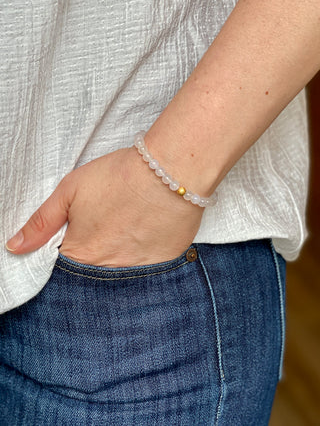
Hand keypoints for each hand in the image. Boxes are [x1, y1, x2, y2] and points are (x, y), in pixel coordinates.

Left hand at [5, 147, 202, 266]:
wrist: (169, 173)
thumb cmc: (118, 177)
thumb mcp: (70, 191)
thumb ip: (42, 222)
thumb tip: (15, 247)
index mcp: (80, 254)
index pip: (62, 273)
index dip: (67, 258)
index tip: (76, 244)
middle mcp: (107, 272)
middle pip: (92, 281)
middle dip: (92, 265)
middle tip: (105, 236)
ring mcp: (137, 273)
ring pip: (120, 280)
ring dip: (117, 264)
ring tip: (125, 236)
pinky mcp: (162, 267)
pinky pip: (147, 276)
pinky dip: (142, 264)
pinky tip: (144, 241)